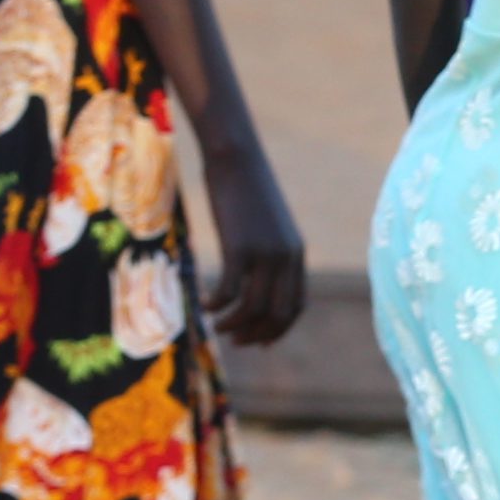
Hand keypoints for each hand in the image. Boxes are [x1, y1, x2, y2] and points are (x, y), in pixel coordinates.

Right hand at [201, 146, 309, 350]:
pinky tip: (203, 305)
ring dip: (233, 324)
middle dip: (257, 334)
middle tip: (234, 340)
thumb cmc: (246, 188)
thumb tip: (254, 275)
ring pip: (253, 308)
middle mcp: (286, 257)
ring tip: (215, 326)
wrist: (237, 157)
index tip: (259, 341)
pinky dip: (216, 305)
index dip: (279, 329)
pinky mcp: (239, 247)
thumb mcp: (265, 224)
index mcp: (296, 253)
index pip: (296, 305)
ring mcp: (265, 253)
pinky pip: (229, 291)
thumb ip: (267, 250)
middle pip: (278, 313)